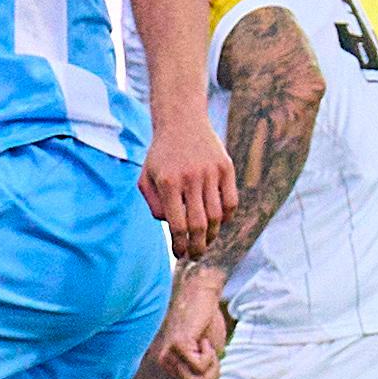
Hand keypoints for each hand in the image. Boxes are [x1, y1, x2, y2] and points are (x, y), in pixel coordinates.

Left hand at [142, 119, 233, 256]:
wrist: (181, 122)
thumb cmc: (161, 156)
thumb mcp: (146, 178)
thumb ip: (155, 205)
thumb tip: (171, 227)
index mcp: (168, 183)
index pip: (177, 224)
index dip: (180, 244)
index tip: (180, 255)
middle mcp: (191, 178)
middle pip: (199, 224)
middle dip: (198, 246)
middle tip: (195, 256)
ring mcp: (211, 172)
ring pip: (217, 216)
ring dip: (212, 235)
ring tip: (205, 242)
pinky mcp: (226, 168)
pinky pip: (231, 201)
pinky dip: (226, 217)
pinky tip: (218, 223)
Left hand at [153, 273, 230, 378]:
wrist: (202, 296)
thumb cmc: (206, 325)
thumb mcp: (209, 357)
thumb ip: (203, 378)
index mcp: (173, 368)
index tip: (210, 362)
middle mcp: (166, 364)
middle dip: (213, 374)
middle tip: (209, 352)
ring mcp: (169, 356)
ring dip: (212, 364)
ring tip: (205, 345)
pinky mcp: (177, 346)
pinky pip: (200, 365)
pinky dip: (209, 353)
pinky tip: (202, 338)